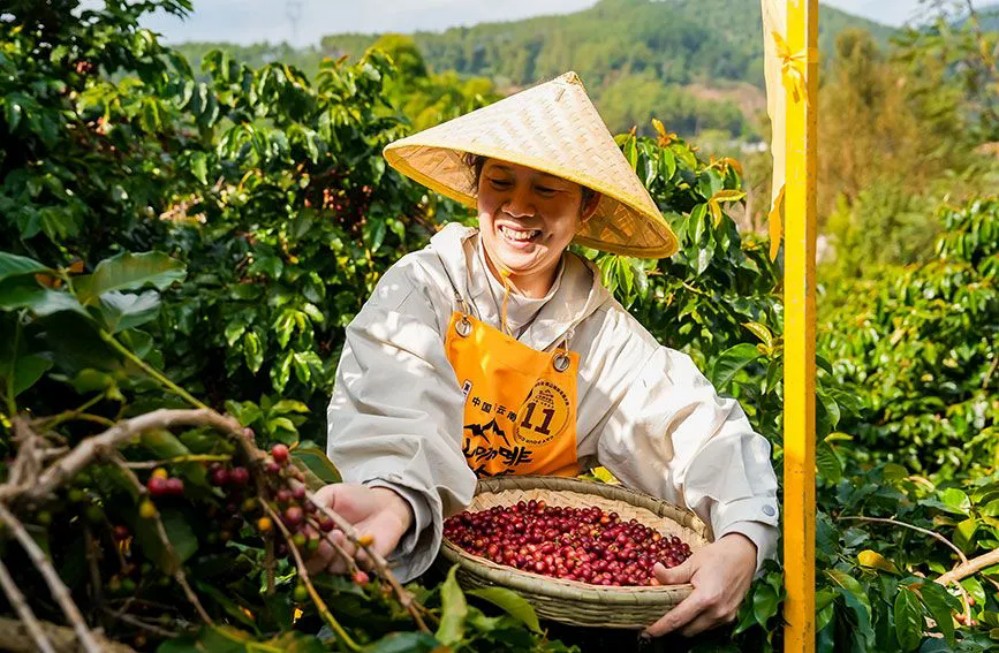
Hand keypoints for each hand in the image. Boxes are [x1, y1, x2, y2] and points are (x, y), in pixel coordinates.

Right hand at [305, 483, 413, 574]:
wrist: (384, 503)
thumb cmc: (353, 498)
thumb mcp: (332, 494)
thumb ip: (317, 504)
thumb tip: (305, 518)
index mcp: (311, 538)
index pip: (297, 547)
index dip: (297, 542)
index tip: (302, 532)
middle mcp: (324, 555)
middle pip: (312, 565)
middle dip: (317, 553)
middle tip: (324, 537)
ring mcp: (343, 563)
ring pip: (334, 568)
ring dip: (337, 553)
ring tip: (342, 534)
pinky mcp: (365, 566)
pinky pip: (360, 567)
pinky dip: (361, 554)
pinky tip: (366, 536)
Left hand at [643, 532, 757, 637]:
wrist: (743, 554)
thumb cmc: (717, 556)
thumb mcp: (692, 562)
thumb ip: (673, 574)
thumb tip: (654, 572)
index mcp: (706, 597)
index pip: (678, 619)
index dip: (661, 627)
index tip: (647, 631)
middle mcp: (717, 611)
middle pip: (686, 630)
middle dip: (672, 626)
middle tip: (659, 616)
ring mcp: (726, 616)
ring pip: (698, 630)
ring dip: (685, 624)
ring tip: (675, 609)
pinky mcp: (731, 617)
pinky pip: (709, 626)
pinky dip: (698, 621)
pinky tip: (692, 608)